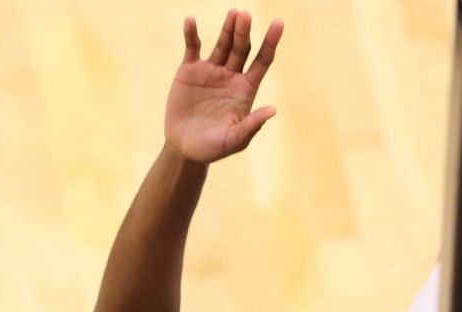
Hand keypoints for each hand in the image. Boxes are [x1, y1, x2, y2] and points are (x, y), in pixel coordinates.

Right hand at [165, 10, 282, 163]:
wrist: (183, 148)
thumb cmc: (211, 148)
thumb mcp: (233, 141)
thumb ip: (250, 126)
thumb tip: (272, 110)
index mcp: (245, 89)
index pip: (262, 61)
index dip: (271, 43)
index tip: (279, 24)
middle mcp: (231, 76)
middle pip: (242, 48)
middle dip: (244, 33)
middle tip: (245, 16)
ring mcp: (210, 71)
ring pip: (223, 44)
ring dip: (228, 29)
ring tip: (234, 13)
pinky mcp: (190, 71)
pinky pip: (193, 48)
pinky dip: (191, 34)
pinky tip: (190, 21)